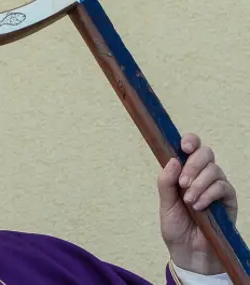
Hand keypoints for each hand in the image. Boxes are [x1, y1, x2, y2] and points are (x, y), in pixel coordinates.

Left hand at [157, 133, 237, 274]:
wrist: (190, 253)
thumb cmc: (176, 227)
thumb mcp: (165, 204)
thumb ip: (166, 182)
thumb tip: (172, 159)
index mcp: (185, 172)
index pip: (191, 147)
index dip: (190, 141)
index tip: (183, 147)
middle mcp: (202, 175)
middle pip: (206, 153)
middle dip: (193, 165)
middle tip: (183, 184)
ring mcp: (216, 186)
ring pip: (214, 170)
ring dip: (199, 184)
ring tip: (189, 201)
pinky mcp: (228, 200)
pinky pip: (223, 187)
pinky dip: (208, 194)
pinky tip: (199, 207)